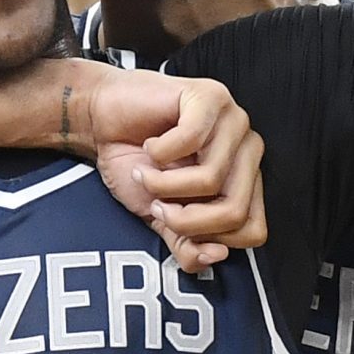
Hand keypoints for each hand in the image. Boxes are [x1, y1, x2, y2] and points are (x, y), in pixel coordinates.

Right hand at [69, 66, 267, 271]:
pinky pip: (192, 141)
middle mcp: (249, 151)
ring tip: (147, 170)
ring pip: (212, 180)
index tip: (171, 221)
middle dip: (183, 218)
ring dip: (163, 184)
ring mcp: (235, 121)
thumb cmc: (133, 163)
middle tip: (156, 201)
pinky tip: (152, 144)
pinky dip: (159, 152)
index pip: (252, 230)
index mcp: (245, 181)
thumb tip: (215, 257)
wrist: (101, 120)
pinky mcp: (211, 97)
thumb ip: (187, 244)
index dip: (206, 236)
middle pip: (235, 211)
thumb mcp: (160, 217)